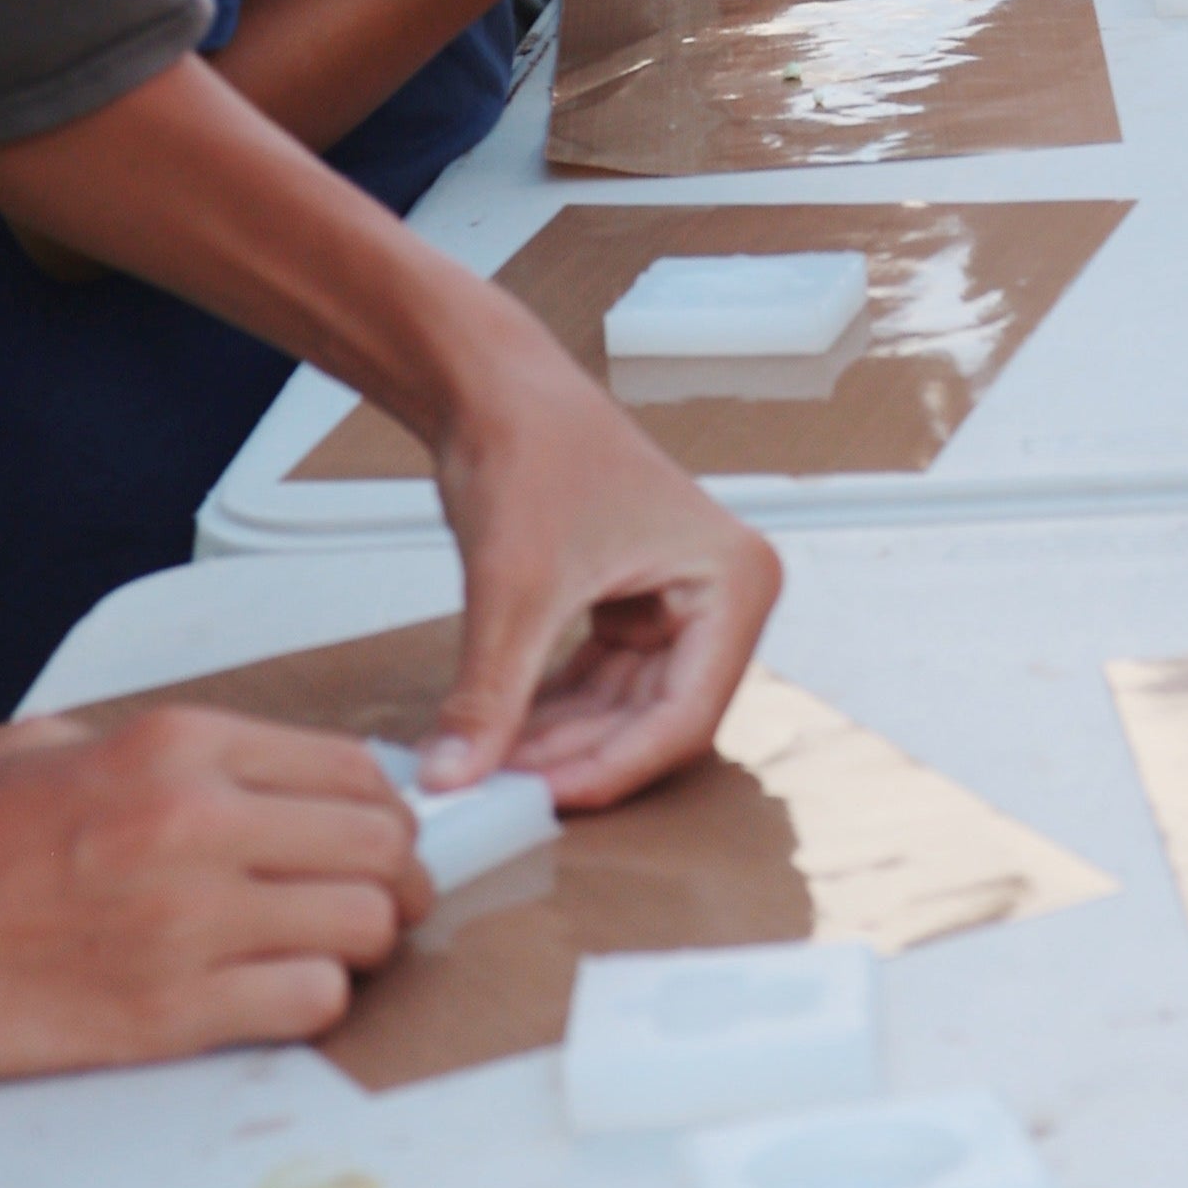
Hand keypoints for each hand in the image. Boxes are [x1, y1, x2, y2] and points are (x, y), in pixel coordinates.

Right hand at [0, 708, 428, 1079]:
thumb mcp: (57, 742)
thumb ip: (159, 749)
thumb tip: (249, 772)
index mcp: (178, 744)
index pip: (352, 766)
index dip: (386, 806)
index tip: (382, 832)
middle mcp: (199, 821)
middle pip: (380, 844)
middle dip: (396, 874)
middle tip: (382, 898)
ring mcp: (188, 921)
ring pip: (362, 926)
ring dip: (362, 943)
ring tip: (330, 950)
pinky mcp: (167, 1014)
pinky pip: (307, 1002)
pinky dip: (314, 1002)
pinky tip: (280, 996)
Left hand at [422, 336, 784, 809]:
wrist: (491, 385)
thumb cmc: (530, 444)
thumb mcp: (514, 585)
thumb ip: (490, 693)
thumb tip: (454, 780)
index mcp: (734, 579)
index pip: (686, 714)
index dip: (613, 768)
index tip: (543, 802)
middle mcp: (723, 594)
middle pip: (659, 719)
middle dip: (580, 757)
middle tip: (503, 795)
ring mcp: (681, 601)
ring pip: (626, 710)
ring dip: (561, 742)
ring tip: (487, 770)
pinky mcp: (636, 605)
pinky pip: (601, 684)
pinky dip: (553, 712)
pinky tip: (500, 737)